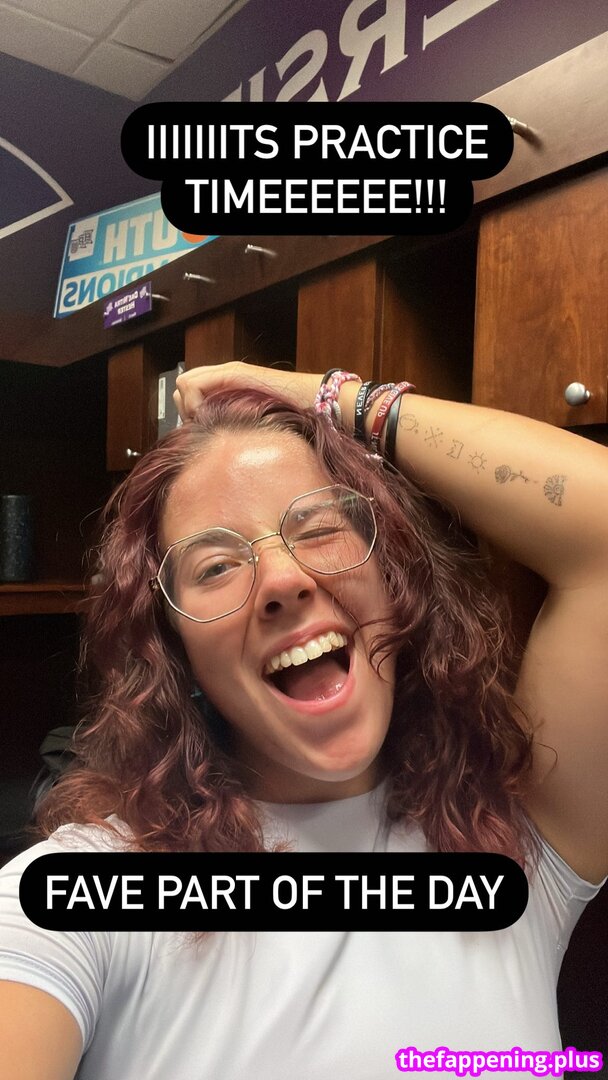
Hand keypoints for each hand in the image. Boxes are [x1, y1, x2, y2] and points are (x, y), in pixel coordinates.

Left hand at [174, 361, 321, 420]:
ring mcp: (228, 371)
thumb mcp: (254, 423)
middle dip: (185, 409)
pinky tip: (210, 417)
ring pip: (184, 383)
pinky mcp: (235, 374)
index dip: (187, 412)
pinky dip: (196, 403)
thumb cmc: (292, 414)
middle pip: (181, 386)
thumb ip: (235, 425)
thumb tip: (215, 442)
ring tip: (208, 423)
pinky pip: (197, 384)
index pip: (187, 392)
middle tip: (203, 427)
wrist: (315, 400)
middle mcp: (224, 374)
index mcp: (227, 385)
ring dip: (189, 406)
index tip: (201, 430)